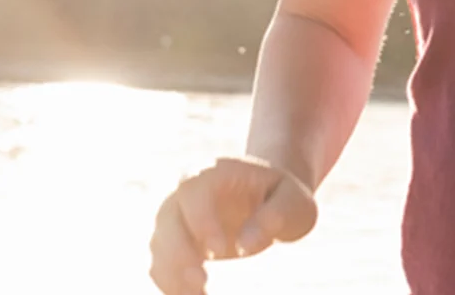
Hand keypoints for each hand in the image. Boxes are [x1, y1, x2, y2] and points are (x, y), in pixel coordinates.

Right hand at [147, 155, 319, 294]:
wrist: (270, 200)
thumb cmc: (284, 198)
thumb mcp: (294, 201)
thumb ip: (276, 215)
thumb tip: (246, 245)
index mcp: (216, 172)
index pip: (194, 191)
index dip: (200, 221)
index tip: (218, 252)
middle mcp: (188, 192)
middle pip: (168, 218)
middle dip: (178, 252)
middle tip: (201, 281)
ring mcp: (177, 217)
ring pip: (160, 244)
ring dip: (172, 273)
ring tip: (199, 294)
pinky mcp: (175, 242)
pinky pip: (161, 264)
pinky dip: (171, 283)